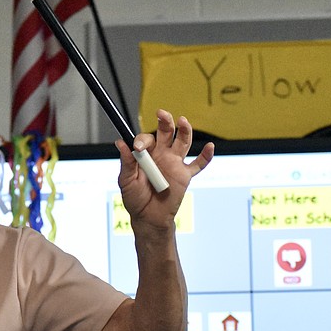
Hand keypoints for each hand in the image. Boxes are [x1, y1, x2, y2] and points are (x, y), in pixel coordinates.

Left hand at [115, 109, 213, 229]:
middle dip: (165, 121)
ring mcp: (174, 163)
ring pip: (183, 142)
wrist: (148, 217)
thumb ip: (127, 162)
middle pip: (166, 132)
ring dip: (184, 130)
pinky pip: (198, 164)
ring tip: (183, 121)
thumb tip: (120, 142)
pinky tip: (209, 147)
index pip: (146, 139)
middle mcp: (161, 154)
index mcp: (145, 154)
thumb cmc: (135, 198)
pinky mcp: (185, 175)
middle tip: (161, 114)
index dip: (143, 140)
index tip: (139, 148)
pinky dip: (206, 156)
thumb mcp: (126, 180)